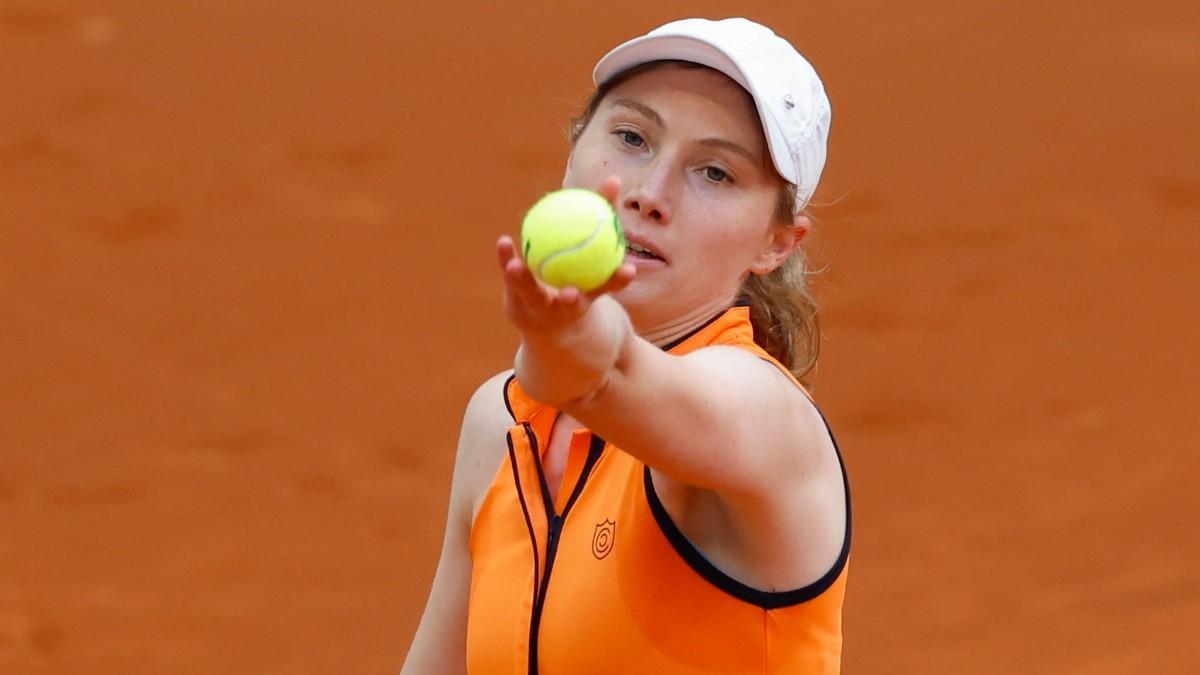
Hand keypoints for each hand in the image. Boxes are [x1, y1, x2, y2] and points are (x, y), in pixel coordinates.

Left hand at [497, 176, 635, 337]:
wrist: (551, 318)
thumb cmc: (579, 272)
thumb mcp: (589, 251)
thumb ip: (603, 219)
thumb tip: (612, 179)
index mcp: (591, 299)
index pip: (607, 289)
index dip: (618, 281)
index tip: (628, 270)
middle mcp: (566, 308)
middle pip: (570, 305)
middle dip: (572, 300)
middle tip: (570, 291)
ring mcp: (540, 307)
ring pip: (532, 295)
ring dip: (523, 281)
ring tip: (515, 265)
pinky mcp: (518, 301)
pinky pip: (511, 278)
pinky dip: (506, 259)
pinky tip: (504, 242)